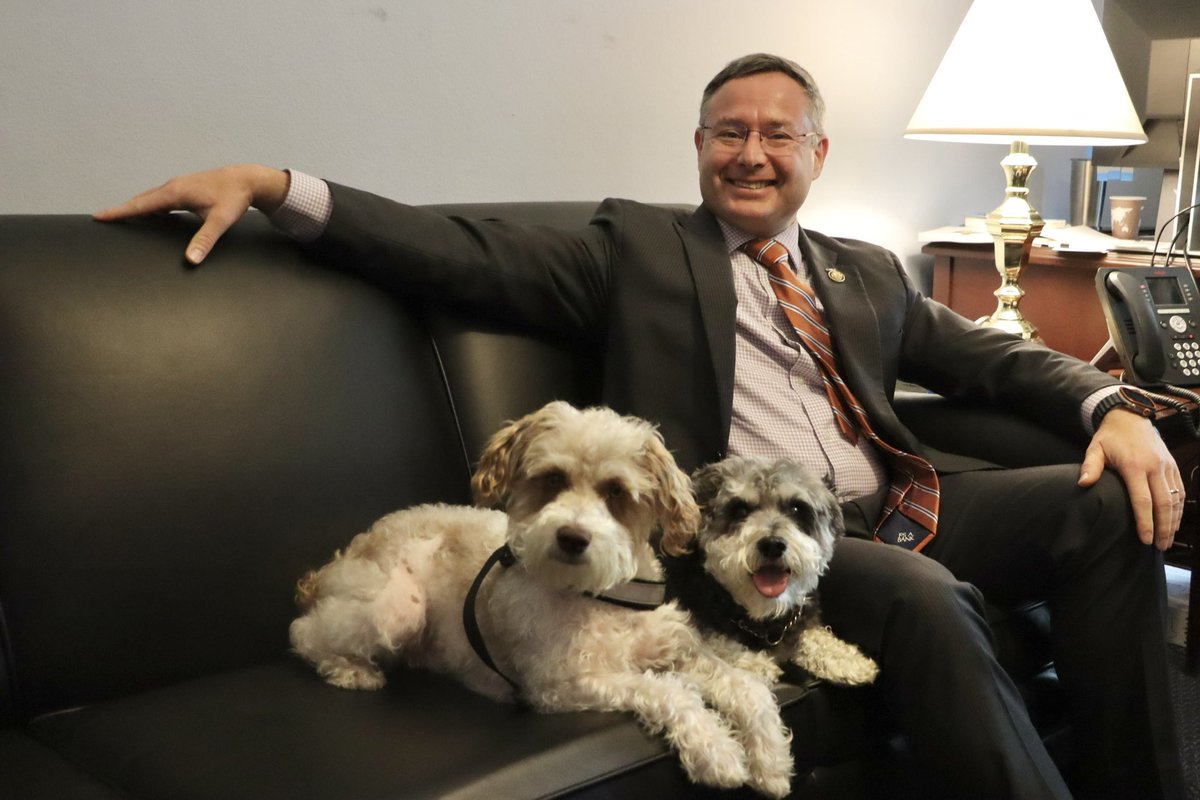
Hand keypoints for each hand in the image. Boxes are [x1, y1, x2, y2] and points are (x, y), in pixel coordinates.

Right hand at [93, 164, 288, 264]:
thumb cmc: (234, 198)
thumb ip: (205, 239)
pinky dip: (152, 207)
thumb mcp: (220, 220)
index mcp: (175, 193)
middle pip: (141, 200)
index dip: (119, 211)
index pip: (141, 205)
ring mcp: (178, 187)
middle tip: (104, 219)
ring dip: (136, 208)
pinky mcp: (186, 190)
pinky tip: (153, 217)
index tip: (99, 215)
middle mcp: (173, 187)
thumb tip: (192, 259)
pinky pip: (162, 199)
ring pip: (151, 199)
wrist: (247, 180)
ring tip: (122, 219)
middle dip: (122, 210)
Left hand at [1078, 408, 1182, 549]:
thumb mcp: (1095, 448)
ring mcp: (1166, 466)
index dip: (1145, 522)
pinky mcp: (1172, 466)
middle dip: (1163, 528)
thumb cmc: (1109, 437)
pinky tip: (1175, 522)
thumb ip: (1089, 467)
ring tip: (1168, 540)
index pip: (1143, 500)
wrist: (1130, 417)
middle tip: (1159, 547)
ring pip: (1175, 499)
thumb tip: (1083, 484)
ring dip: (1173, 521)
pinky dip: (1179, 508)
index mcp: (1135, 466)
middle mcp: (1155, 467)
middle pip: (1163, 503)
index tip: (1145, 539)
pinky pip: (1180, 490)